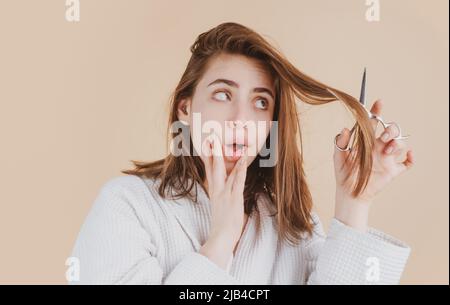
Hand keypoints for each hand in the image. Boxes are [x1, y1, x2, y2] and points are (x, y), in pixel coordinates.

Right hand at [199, 133, 247, 268]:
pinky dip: (240, 169)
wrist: (221, 238)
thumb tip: (222, 197)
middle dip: (211, 152)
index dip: (208, 158)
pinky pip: (237, 181)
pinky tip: (242, 159)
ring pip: (223, 171)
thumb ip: (221, 200)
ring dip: (222, 156)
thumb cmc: (222, 227)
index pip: (209, 172)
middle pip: (213, 168)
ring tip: (220, 142)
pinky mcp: (234, 198)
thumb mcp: (220, 209)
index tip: (207, 145)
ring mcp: (225, 194)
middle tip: (210, 137)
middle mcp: (217, 191)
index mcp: (214, 193)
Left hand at [334, 100, 414, 230]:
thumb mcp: (339, 157)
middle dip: (391, 129)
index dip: (376, 112)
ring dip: (397, 144)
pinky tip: (408, 156)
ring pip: (399, 144)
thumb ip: (341, 142)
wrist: (350, 193)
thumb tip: (344, 128)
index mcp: (366, 142)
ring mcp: (386, 159)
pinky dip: (411, 158)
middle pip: (391, 130)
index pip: (373, 124)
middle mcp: (378, 148)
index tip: (378, 103)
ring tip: (387, 151)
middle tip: (384, 136)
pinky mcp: (393, 171)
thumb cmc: (343, 174)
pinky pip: (408, 163)